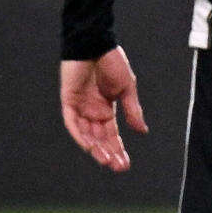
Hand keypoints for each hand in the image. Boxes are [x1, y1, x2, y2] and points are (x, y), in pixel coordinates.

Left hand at [60, 48, 145, 172]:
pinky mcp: (69, 101)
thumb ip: (132, 110)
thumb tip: (142, 131)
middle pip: (99, 138)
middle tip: (118, 167)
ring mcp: (79, 108)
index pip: (112, 135)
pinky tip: (90, 146)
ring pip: (86, 135)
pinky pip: (72, 123)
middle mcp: (92, 112)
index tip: (126, 163)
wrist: (96, 45)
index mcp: (106, 109)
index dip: (119, 149)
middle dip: (109, 153)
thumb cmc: (112, 63)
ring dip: (96, 148)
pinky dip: (80, 135)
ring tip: (107, 160)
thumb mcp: (127, 88)